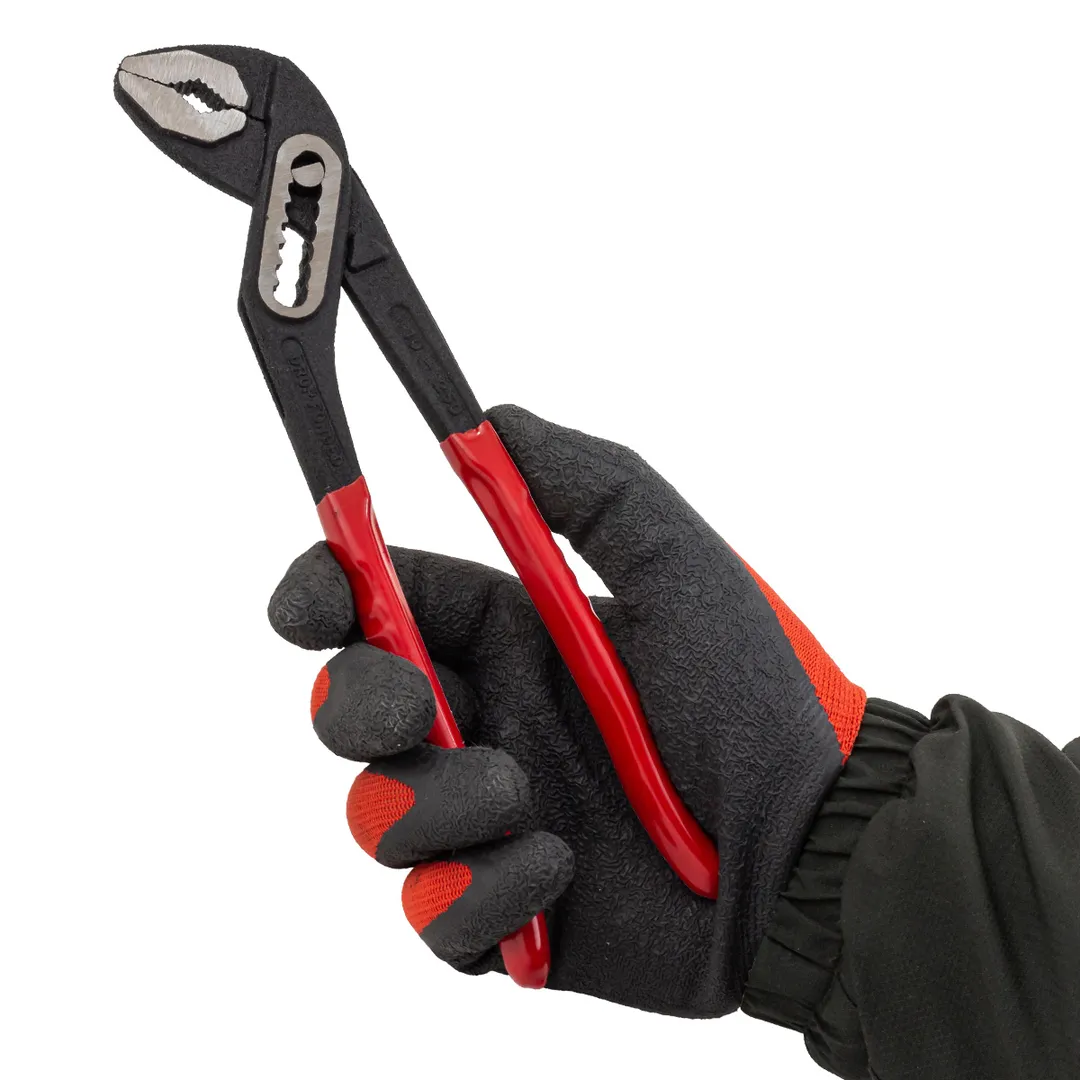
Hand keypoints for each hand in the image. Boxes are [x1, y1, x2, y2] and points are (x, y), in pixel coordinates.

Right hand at [268, 405, 863, 1015]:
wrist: (812, 850)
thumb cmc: (754, 703)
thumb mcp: (679, 567)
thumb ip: (588, 486)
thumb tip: (492, 421)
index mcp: (512, 638)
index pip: (379, 604)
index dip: (324, 594)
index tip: (312, 600)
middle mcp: (488, 722)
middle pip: (348, 708)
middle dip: (357, 702)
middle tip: (415, 707)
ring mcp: (490, 823)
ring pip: (377, 815)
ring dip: (434, 802)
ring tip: (525, 796)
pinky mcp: (508, 917)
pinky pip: (433, 916)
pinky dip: (478, 891)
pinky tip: (557, 869)